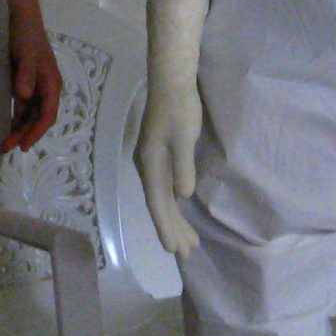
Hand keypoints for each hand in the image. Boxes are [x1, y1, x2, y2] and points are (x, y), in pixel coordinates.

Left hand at [5, 0, 62, 150]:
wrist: (19, 16)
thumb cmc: (26, 34)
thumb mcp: (26, 54)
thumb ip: (26, 74)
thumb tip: (23, 96)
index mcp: (51, 84)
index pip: (47, 115)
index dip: (36, 132)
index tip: (23, 146)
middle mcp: (45, 88)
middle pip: (38, 118)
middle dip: (25, 134)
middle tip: (6, 147)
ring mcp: (34, 86)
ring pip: (29, 114)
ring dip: (19, 128)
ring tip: (4, 143)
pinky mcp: (23, 82)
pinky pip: (22, 106)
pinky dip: (15, 117)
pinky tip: (5, 125)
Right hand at [135, 76, 202, 257]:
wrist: (171, 81)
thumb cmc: (179, 107)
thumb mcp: (183, 136)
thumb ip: (182, 166)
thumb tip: (182, 196)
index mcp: (150, 164)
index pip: (158, 203)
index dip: (166, 227)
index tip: (174, 249)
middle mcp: (147, 167)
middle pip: (159, 206)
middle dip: (172, 230)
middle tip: (186, 253)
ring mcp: (152, 163)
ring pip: (162, 199)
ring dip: (174, 220)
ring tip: (188, 242)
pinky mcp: (160, 157)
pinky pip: (165, 189)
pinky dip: (174, 205)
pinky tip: (182, 213)